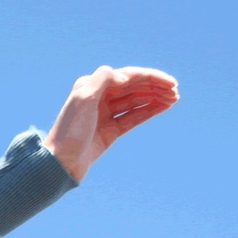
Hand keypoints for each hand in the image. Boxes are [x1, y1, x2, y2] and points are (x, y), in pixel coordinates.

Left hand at [41, 66, 178, 181]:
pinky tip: (163, 107)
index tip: (170, 83)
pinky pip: (133, 117)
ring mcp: (105, 115)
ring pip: (135, 102)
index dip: (150, 77)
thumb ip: (102, 80)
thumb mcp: (83, 100)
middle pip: (133, 87)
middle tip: (176, 92)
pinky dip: (148, 111)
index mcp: (91, 86)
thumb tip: (123, 74)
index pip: (127, 76)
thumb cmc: (69, 131)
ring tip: (174, 99)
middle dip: (155, 87)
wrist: (61, 162)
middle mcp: (98, 98)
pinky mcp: (110, 131)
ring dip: (155, 98)